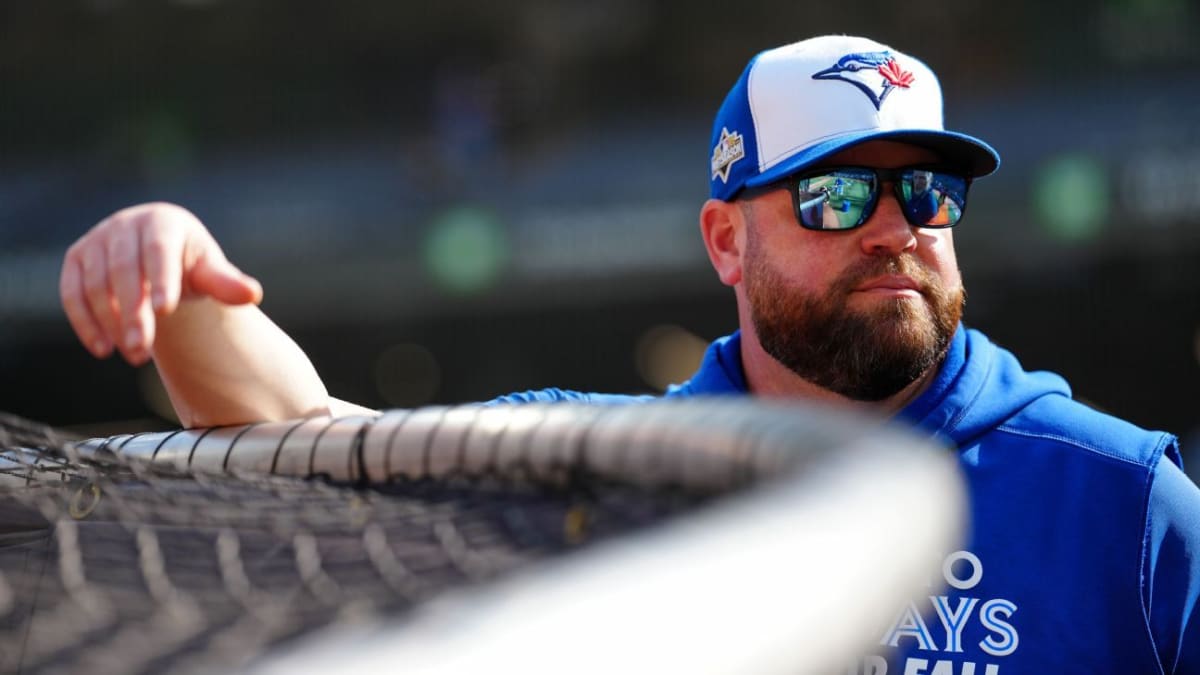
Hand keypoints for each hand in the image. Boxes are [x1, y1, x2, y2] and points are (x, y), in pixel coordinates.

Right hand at [60, 202, 262, 364]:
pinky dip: (85, 322)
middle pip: (124, 270)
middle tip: (143, 350)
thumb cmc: (191, 265)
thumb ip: (225, 283)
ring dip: (111, 323)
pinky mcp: (76, 259)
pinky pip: (72, 293)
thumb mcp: (209, 272)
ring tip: (135, 356)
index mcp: (162, 222)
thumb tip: (252, 294)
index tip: (166, 311)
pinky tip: (102, 350)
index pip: (159, 251)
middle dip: (132, 312)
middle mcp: (124, 225)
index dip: (161, 279)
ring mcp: (96, 240)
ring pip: (95, 284)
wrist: (159, 258)